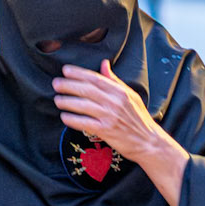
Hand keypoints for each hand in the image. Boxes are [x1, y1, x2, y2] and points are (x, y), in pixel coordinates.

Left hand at [52, 59, 188, 205]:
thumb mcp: (130, 95)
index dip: (79, 74)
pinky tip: (64, 117)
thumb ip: (114, 80)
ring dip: (68, 102)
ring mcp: (110, 116)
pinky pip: (85, 123)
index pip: (96, 78)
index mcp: (120, 92)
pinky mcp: (107, 131)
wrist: (148, 141)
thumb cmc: (138, 118)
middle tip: (56, 84)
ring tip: (57, 100)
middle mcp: (115, 102)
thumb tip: (104, 63)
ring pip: (84, 106)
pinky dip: (73, 119)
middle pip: (87, 90)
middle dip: (69, 85)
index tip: (66, 70)